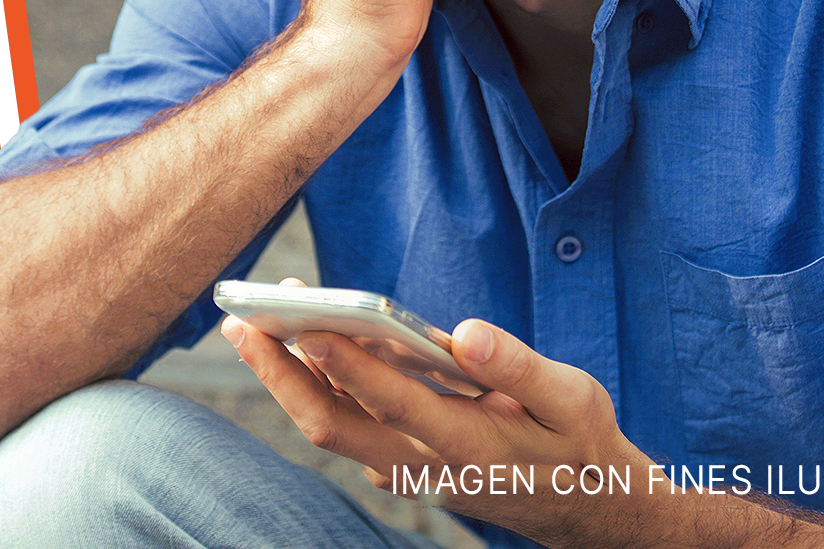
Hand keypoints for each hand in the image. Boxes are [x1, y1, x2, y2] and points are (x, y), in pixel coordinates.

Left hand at [225, 310, 652, 548]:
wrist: (582, 508)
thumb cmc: (578, 443)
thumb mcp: (574, 400)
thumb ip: (520, 367)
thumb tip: (467, 332)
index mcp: (470, 446)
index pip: (395, 405)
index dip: (348, 366)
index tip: (308, 326)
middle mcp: (423, 465)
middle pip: (332, 424)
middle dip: (279, 372)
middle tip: (241, 318)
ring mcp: (402, 469)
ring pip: (328, 424)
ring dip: (285, 372)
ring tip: (254, 314)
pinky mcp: (394, 461)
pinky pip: (343, 421)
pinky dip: (313, 381)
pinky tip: (297, 335)